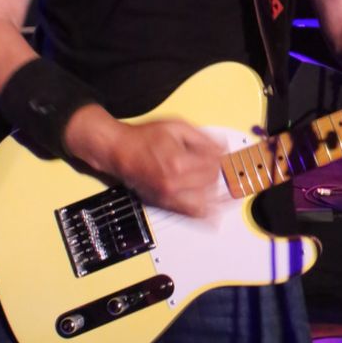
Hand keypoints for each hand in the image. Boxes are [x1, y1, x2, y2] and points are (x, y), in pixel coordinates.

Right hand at [109, 119, 224, 217]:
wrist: (119, 151)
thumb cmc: (144, 137)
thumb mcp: (176, 127)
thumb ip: (202, 138)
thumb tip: (222, 148)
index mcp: (179, 162)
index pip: (213, 163)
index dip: (220, 155)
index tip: (220, 151)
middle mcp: (174, 183)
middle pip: (211, 181)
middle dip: (216, 170)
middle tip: (215, 162)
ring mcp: (168, 196)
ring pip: (205, 201)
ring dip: (215, 192)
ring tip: (221, 188)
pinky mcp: (164, 203)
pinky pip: (189, 214)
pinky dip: (204, 214)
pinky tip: (214, 215)